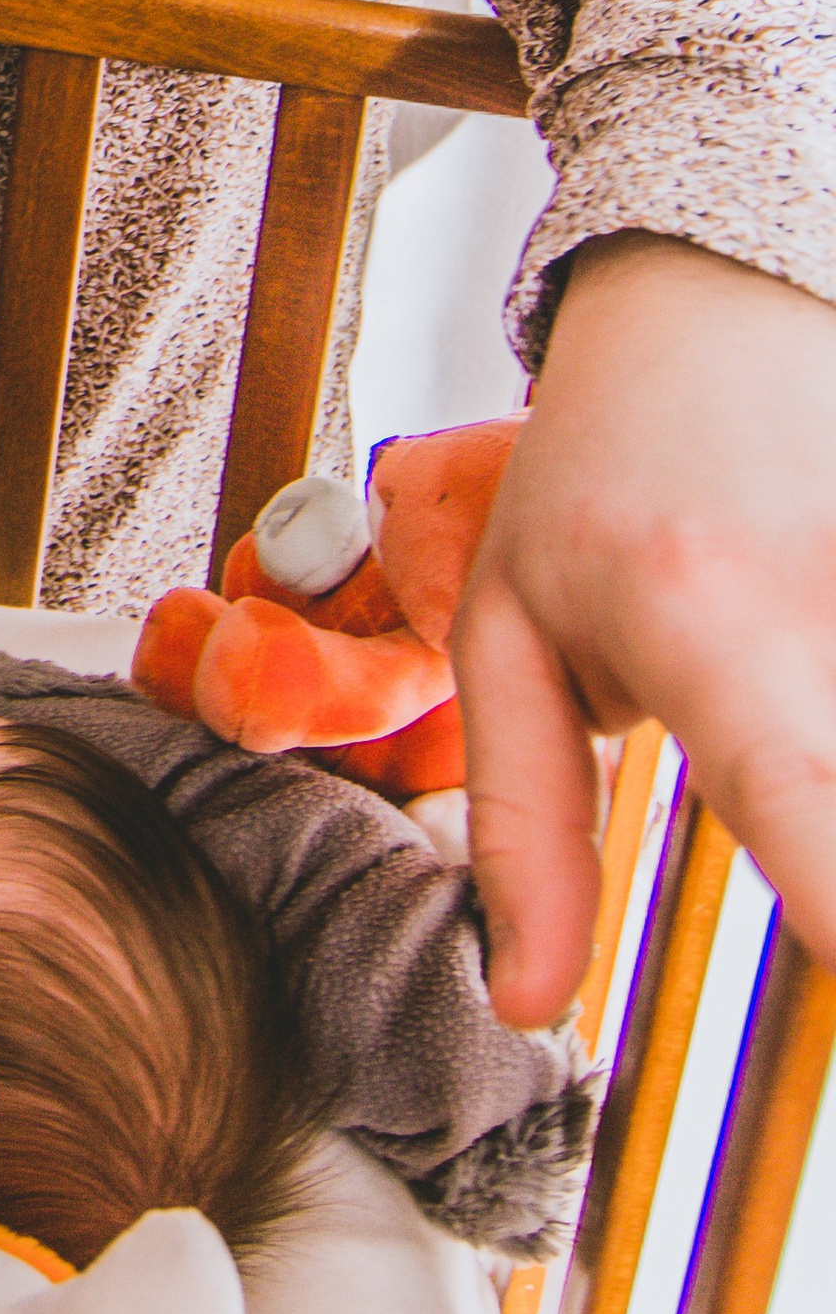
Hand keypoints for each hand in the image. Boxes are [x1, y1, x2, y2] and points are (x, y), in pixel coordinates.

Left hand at [457, 235, 835, 1025]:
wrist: (716, 310)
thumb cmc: (593, 481)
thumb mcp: (509, 628)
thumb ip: (526, 823)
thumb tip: (526, 1003)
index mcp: (701, 617)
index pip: (797, 786)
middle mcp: (830, 596)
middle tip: (781, 837)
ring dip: (826, 777)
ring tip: (744, 682)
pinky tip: (800, 694)